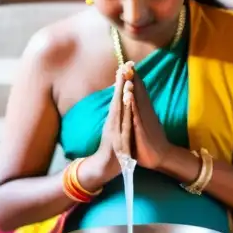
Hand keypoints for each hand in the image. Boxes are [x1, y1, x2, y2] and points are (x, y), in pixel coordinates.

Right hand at [77, 64, 132, 190]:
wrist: (103, 167)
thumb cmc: (112, 148)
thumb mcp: (115, 129)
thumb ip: (117, 116)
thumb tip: (118, 103)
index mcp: (113, 118)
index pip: (118, 96)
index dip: (121, 81)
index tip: (125, 65)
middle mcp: (112, 122)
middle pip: (118, 99)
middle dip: (121, 82)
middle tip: (125, 65)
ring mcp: (114, 130)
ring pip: (120, 110)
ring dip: (122, 95)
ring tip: (126, 80)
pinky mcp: (118, 140)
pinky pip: (124, 125)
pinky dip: (126, 114)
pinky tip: (129, 104)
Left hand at [126, 69, 171, 169]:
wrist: (161, 157)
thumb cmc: (148, 141)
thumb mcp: (141, 124)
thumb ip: (138, 112)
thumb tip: (135, 101)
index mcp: (143, 112)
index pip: (138, 92)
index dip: (134, 79)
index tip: (127, 65)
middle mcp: (145, 114)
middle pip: (139, 93)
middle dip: (134, 78)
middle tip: (129, 63)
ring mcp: (144, 122)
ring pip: (138, 102)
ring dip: (134, 89)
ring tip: (130, 76)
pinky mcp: (142, 131)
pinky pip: (136, 117)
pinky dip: (133, 107)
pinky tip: (130, 99)